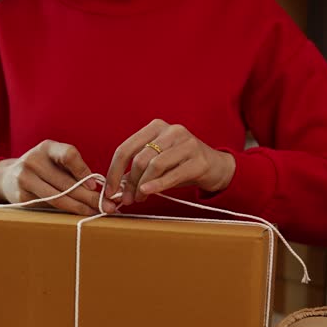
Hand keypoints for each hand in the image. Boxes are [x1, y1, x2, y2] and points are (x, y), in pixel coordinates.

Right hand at [0, 140, 116, 214]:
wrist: (9, 177)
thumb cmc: (43, 168)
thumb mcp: (55, 160)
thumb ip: (74, 169)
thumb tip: (102, 188)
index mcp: (46, 148)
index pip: (68, 155)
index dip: (83, 171)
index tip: (96, 186)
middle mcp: (33, 160)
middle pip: (66, 182)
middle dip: (90, 197)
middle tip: (108, 207)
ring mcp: (25, 179)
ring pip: (58, 197)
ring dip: (80, 207)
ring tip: (96, 212)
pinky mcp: (21, 197)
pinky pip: (48, 206)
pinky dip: (66, 212)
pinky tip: (79, 214)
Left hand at [105, 119, 235, 204]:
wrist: (216, 167)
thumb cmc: (181, 165)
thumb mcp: (157, 163)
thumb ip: (136, 172)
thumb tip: (114, 191)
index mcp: (155, 127)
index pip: (125, 149)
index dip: (114, 171)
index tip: (109, 191)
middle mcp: (171, 131)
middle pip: (139, 159)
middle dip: (129, 182)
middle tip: (127, 199)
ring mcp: (186, 143)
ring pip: (154, 165)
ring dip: (142, 186)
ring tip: (140, 198)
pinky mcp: (198, 160)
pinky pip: (172, 174)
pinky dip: (157, 185)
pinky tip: (147, 192)